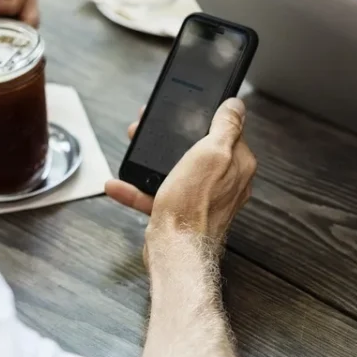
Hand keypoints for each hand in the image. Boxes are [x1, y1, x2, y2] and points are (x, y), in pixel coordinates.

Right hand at [106, 99, 257, 251]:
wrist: (176, 252)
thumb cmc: (194, 206)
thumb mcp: (211, 153)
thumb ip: (226, 127)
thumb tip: (236, 105)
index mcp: (237, 165)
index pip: (227, 132)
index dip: (204, 118)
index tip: (185, 111)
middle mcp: (225, 182)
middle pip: (197, 150)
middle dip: (172, 138)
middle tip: (151, 128)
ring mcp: (203, 199)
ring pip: (176, 170)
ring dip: (151, 160)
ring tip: (133, 147)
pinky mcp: (182, 213)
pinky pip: (158, 195)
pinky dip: (138, 189)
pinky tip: (119, 184)